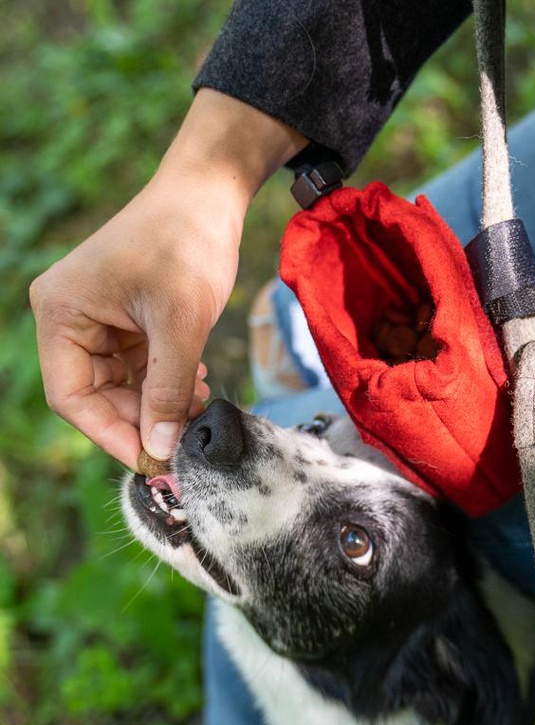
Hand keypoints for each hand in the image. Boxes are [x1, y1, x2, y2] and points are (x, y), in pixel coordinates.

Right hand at [30, 90, 305, 469]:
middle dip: (141, 420)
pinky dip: (164, 383)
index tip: (153, 459)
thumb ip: (168, 391)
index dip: (111, 434)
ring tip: (198, 403)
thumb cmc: (187, 242)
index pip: (71, 396)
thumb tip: (161, 450)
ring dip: (158, 404)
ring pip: (120, 387)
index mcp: (61, 313)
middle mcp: (69, 318)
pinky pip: (136, 368)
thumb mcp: (180, 325)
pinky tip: (195, 383)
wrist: (209, 191)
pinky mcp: (124, 319)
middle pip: (94, 396)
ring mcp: (96, 319)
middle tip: (184, 439)